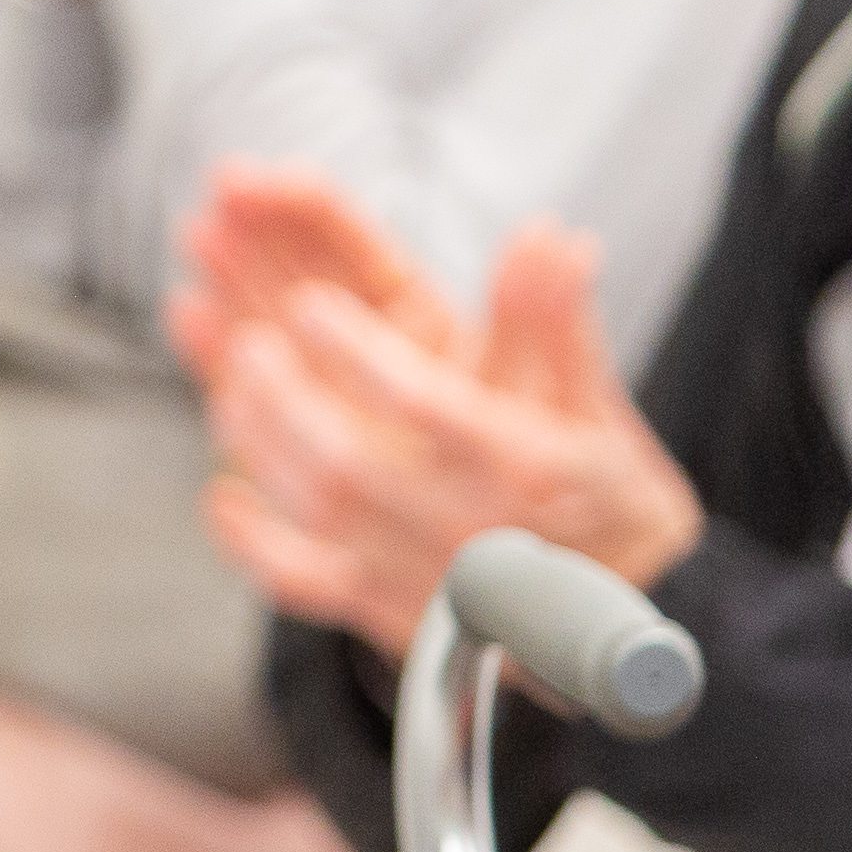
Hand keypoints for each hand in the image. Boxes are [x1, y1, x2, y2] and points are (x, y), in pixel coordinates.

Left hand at [178, 176, 701, 654]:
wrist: (629, 609)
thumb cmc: (606, 493)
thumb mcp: (596, 402)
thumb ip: (555, 320)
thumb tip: (552, 237)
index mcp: (524, 466)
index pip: (431, 407)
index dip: (364, 355)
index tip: (311, 303)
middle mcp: (470, 527)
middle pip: (352, 467)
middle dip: (288, 400)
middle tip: (249, 340)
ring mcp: (425, 576)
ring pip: (321, 520)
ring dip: (264, 450)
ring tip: (230, 386)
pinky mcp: (394, 614)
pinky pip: (311, 589)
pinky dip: (257, 548)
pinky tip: (223, 498)